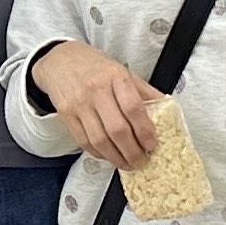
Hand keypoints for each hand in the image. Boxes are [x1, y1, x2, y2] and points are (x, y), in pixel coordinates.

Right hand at [29, 41, 163, 170]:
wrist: (60, 61)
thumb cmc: (95, 67)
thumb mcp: (123, 71)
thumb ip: (144, 92)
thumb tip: (166, 110)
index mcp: (115, 77)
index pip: (133, 108)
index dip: (144, 131)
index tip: (152, 144)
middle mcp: (96, 90)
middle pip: (116, 129)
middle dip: (132, 151)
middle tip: (142, 161)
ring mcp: (79, 104)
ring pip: (99, 140)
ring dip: (116, 158)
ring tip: (128, 163)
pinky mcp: (66, 115)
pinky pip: (84, 142)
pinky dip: (99, 154)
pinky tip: (109, 155)